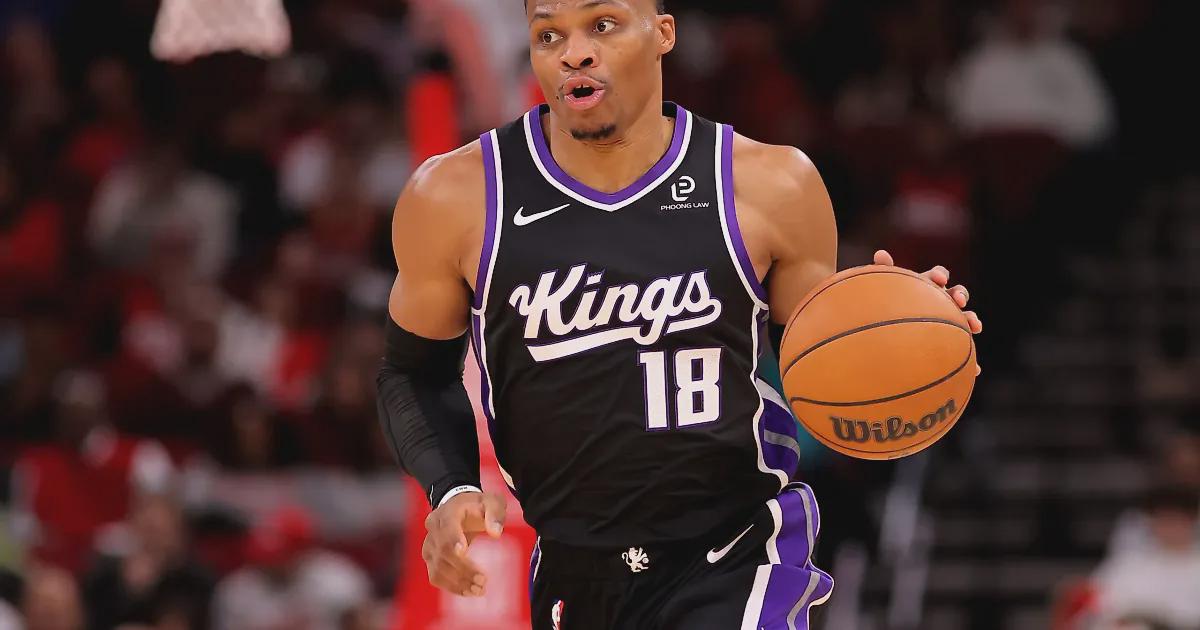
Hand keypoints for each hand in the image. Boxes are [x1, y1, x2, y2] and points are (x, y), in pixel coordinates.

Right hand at [421, 491, 506, 596]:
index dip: (452, 540)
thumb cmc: (478, 505)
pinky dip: (451, 586)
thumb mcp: (492, 501)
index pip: (446, 527)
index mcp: (448, 512)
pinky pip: (435, 576)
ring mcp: (429, 544)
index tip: (464, 552)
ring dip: (457, 582)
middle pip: (443, 552)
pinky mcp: (430, 558)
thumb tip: (496, 533)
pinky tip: (468, 591)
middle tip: (483, 581)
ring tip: (479, 590)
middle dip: (463, 569)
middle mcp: (433, 528)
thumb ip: (496, 513)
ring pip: (437, 568)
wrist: (459, 506)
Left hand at [874, 250, 982, 374]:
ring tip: (974, 326)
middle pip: (957, 294)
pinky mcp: (952, 345)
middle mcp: (941, 302)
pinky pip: (964, 352)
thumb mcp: (885, 290)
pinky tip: (976, 370)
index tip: (938, 280)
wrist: (889, 336)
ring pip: (966, 319)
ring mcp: (949, 323)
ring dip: (972, 320)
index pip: (938, 276)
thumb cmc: (887, 307)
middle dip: (960, 295)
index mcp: (926, 287)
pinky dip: (972, 361)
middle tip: (957, 300)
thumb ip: (883, 272)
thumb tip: (880, 252)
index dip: (939, 276)